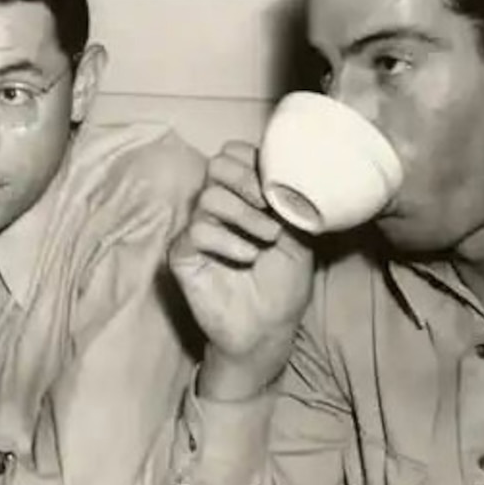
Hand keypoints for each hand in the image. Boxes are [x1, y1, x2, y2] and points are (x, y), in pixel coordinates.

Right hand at [169, 142, 314, 399]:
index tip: (278, 186)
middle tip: (269, 206)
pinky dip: (227, 241)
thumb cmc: (283, 285)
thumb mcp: (301, 238)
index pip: (236, 155)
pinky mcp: (182, 255)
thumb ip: (291, 204)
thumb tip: (291, 172)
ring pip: (209, 198)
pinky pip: (196, 232)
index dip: (256, 162)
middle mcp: (217, 207)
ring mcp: (197, 229)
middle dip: (247, 180)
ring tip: (268, 239)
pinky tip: (248, 258)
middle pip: (217, 165)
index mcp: (243, 196)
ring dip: (244, 215)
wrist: (267, 329)